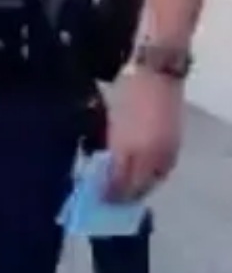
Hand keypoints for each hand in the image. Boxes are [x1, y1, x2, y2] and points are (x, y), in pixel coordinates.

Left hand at [105, 69, 183, 201]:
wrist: (157, 72)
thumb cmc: (126, 91)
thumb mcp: (110, 120)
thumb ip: (109, 145)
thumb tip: (104, 165)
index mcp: (126, 147)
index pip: (117, 180)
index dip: (107, 192)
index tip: (97, 197)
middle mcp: (148, 154)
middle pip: (136, 186)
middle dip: (123, 196)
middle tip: (110, 200)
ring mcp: (165, 150)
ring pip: (153, 181)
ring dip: (140, 189)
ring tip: (126, 193)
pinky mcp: (176, 144)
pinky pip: (164, 170)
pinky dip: (153, 178)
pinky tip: (144, 178)